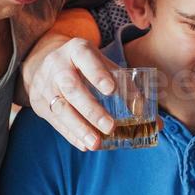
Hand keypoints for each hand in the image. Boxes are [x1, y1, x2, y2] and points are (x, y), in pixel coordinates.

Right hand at [21, 33, 118, 151]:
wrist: (45, 64)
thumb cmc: (84, 65)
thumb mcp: (102, 64)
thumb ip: (126, 85)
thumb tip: (155, 120)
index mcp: (76, 50)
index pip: (85, 57)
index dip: (97, 73)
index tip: (111, 89)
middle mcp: (57, 66)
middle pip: (72, 88)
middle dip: (91, 109)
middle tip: (110, 127)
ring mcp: (45, 85)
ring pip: (61, 108)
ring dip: (80, 128)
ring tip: (96, 143)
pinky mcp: (39, 103)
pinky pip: (55, 121)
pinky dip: (71, 134)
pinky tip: (85, 144)